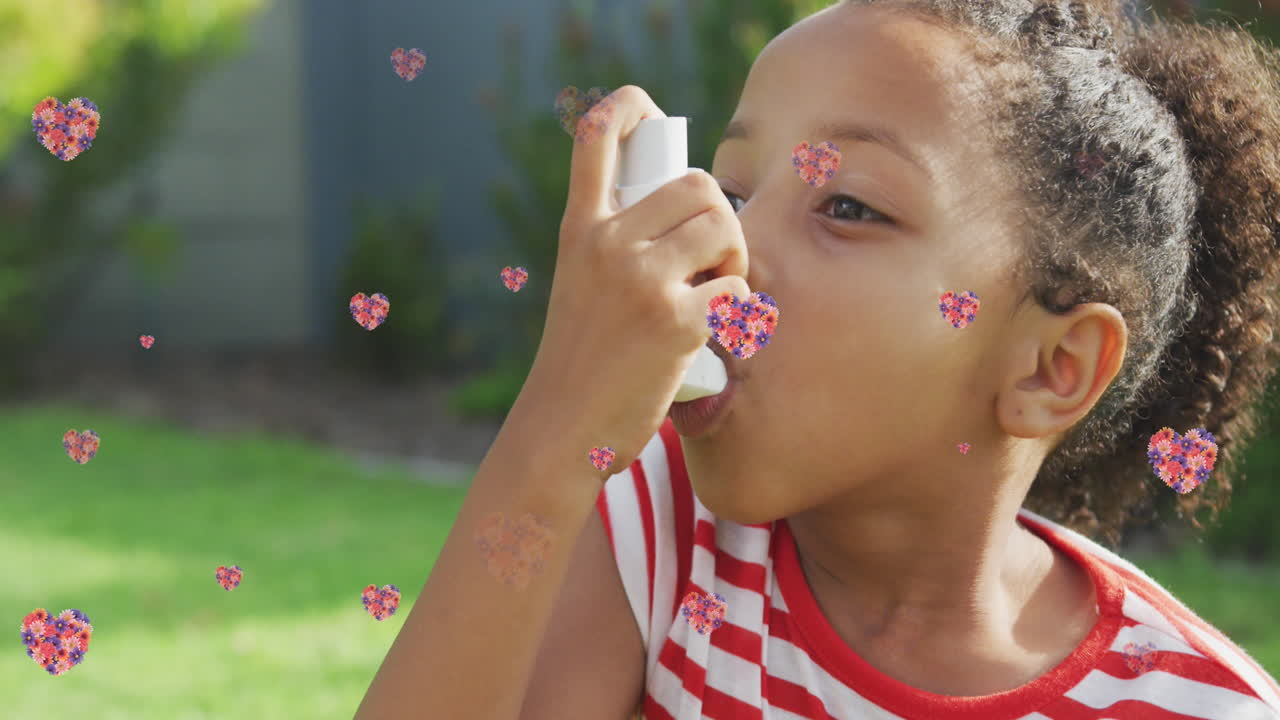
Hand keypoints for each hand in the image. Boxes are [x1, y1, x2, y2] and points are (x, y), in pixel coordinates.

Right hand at [527, 85, 750, 470]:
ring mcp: (640, 281)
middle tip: (714, 259)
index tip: (652, 118)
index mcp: (580, 229)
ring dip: (737, 257)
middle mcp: (606, 243)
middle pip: (698, 182)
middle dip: (723, 216)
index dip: (629, 106)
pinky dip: (739, 310)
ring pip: (724, 224)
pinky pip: (736, 288)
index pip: (596, 135)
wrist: (561, 431)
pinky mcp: (674, 322)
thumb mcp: (579, 286)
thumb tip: (689, 216)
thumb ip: (616, 248)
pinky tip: (719, 332)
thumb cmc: (580, 364)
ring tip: (720, 289)